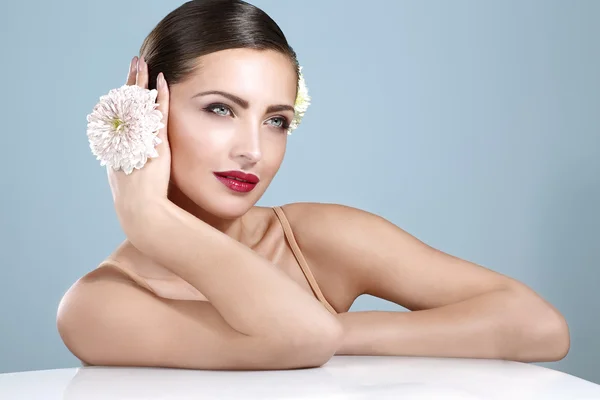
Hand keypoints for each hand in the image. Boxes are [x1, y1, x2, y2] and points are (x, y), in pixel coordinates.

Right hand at [107, 56, 170, 220]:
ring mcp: (138, 138)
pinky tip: (161, 79)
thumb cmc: (139, 204)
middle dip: (129, 81)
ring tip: (143, 61)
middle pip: (124, 102)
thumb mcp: (130, 181)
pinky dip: (159, 95)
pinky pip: (157, 112)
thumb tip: (138, 166)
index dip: (122, 99)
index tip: (125, 85)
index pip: (118, 116)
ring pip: (138, 103)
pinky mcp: (154, 141)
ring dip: (141, 80)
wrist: (140, 211)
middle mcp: (123, 139)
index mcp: (115, 148)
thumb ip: (132, 168)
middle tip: (133, 62)